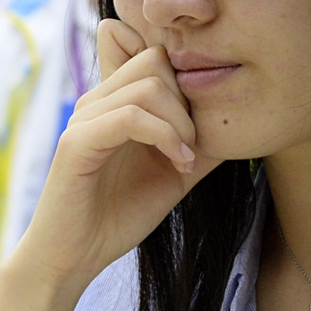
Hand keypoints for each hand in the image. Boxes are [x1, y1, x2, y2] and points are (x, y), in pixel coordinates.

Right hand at [14, 18, 220, 293]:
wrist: (75, 258)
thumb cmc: (118, 215)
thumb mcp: (174, 173)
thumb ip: (199, 143)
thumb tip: (236, 121)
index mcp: (116, 103)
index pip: (153, 53)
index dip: (186, 78)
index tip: (201, 125)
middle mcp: (97, 101)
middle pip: (155, 61)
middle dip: (187, 100)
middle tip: (195, 144)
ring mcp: (85, 118)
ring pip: (148, 86)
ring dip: (180, 123)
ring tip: (186, 159)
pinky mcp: (77, 142)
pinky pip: (130, 116)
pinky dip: (165, 137)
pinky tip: (178, 163)